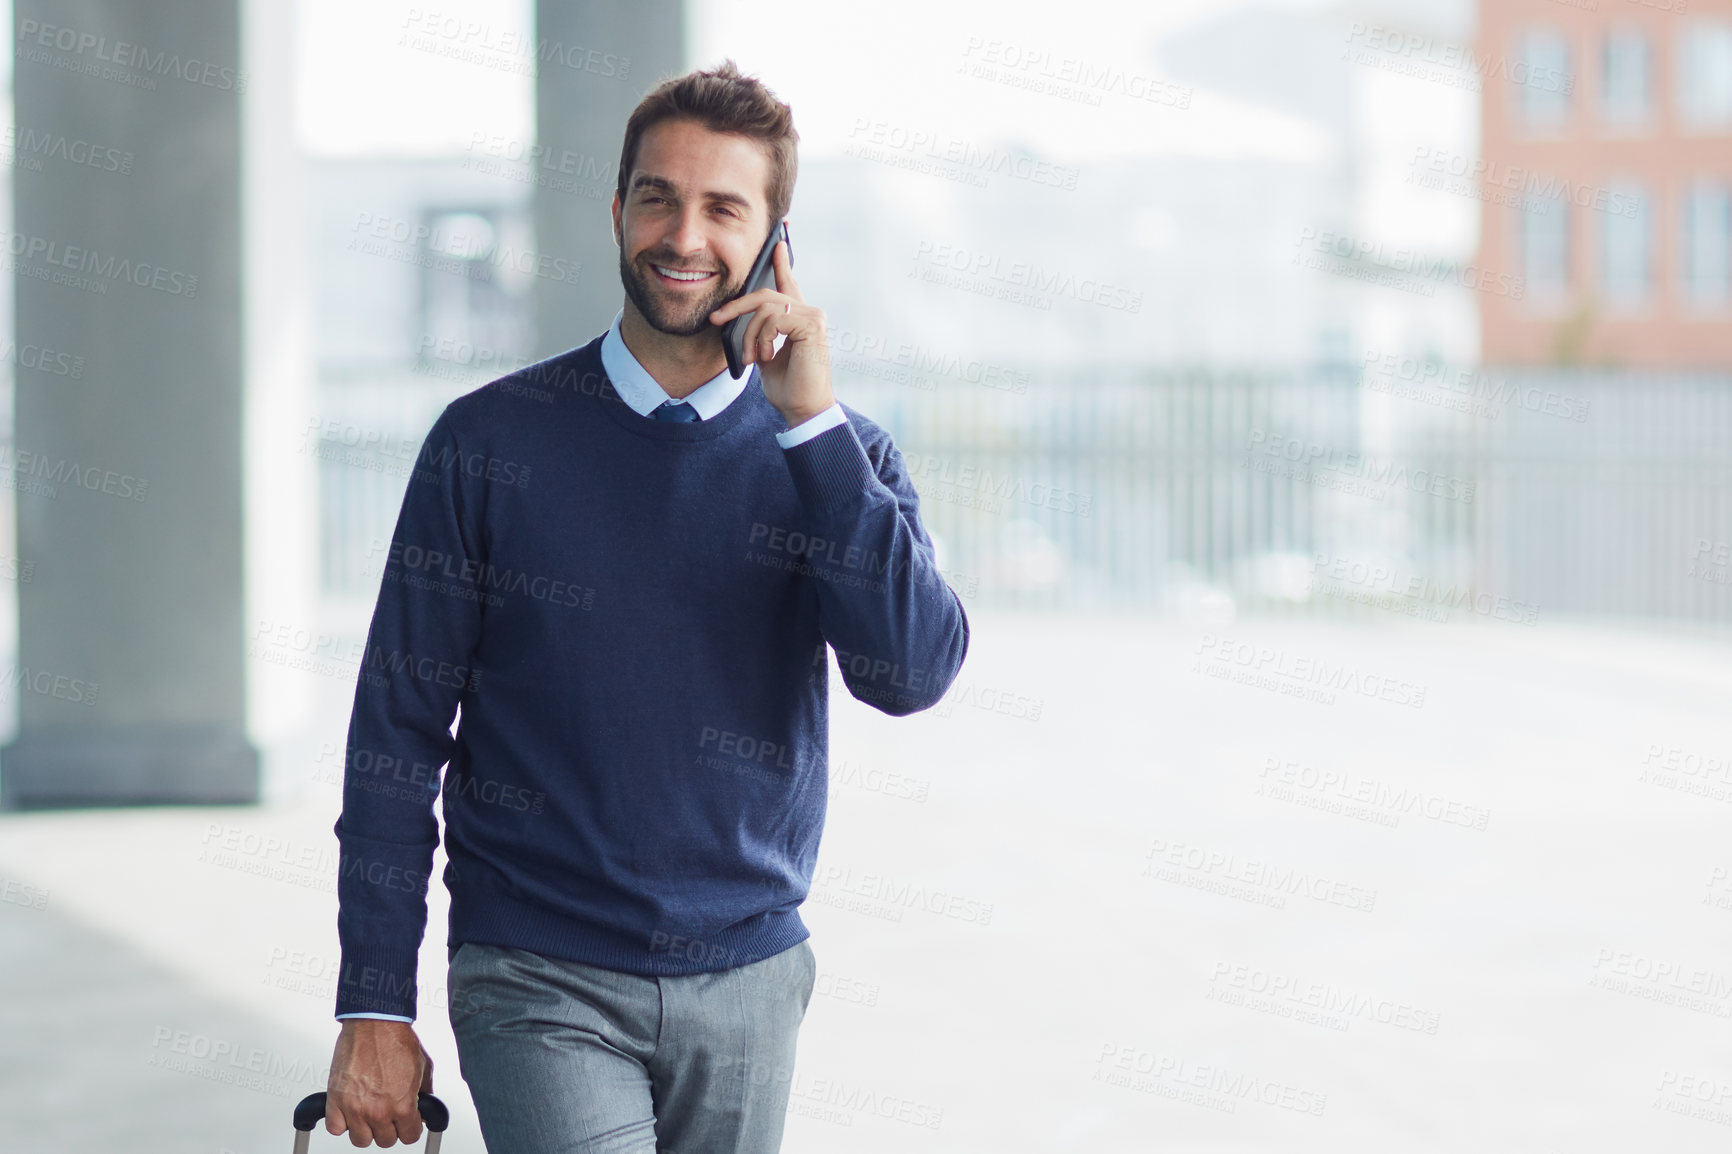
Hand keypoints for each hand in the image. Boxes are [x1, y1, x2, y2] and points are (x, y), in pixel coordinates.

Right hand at [325, 1019, 433, 1146]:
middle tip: (390, 1115)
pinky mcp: (335, 1100)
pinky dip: (342, 1123)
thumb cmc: (396, 1040)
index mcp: (402, 1105)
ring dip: (366, 1129)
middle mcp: (377, 1110)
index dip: (410, 1128)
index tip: (408, 1123)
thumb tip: (424, 1108)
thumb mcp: (424, 1068)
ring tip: (370, 1114)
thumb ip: (424, 1093)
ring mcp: (354, 1107)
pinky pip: (335, 1128)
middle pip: (385, 1141)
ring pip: (360, 1140)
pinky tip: (350, 1112)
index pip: (409, 1136)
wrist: (375, 1023)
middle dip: (390, 1128)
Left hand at [708, 239, 834, 428]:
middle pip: (764, 294)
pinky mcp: (812, 325)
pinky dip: (762, 338)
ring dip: (749, 335)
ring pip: (765, 308)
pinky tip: (766, 356)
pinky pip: (773, 318)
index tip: (778, 241)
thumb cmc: (787, 387)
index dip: (782, 261)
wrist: (802, 409)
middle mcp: (810, 313)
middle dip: (736, 306)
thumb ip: (760, 332)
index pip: (788, 282)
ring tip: (751, 358)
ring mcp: (813, 317)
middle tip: (716, 319)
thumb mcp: (764, 353)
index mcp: (799, 317)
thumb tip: (739, 319)